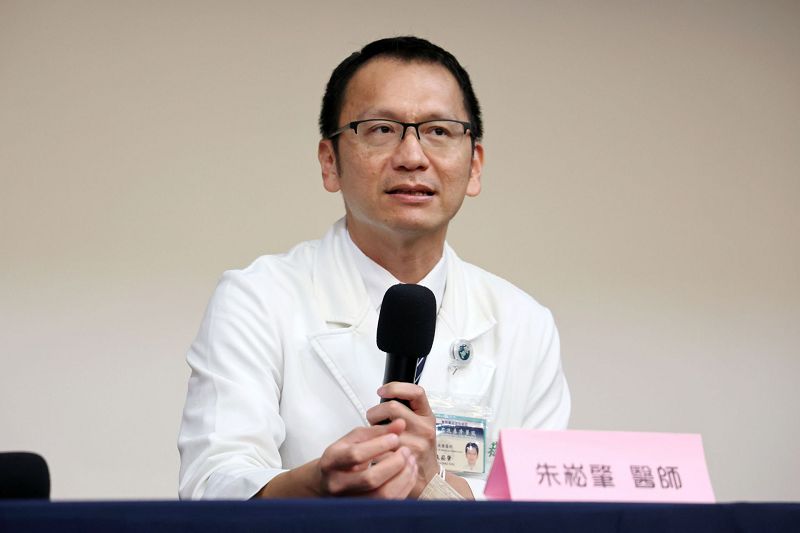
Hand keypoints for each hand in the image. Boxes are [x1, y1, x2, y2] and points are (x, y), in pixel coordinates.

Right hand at [317, 418, 416, 497]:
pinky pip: (390, 503)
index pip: (356, 455)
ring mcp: (350, 501)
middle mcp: (337, 484)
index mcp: (331, 461)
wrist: (327, 482)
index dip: (379, 446)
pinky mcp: (364, 510)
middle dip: (394, 463)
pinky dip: (404, 487)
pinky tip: (409, 473)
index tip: (395, 438)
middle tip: (406, 451)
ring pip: (382, 495)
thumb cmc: (342, 458)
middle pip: (370, 478)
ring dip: (403, 477)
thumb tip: (400, 424)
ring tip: (410, 461)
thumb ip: (378, 431)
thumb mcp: (354, 439)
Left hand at [366, 382, 438, 497]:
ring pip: (384, 429)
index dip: (396, 387)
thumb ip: (408, 411)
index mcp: (428, 416)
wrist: (428, 477)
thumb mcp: (421, 425)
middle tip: (372, 418)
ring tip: (374, 435)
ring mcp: (416, 444)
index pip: (416, 392)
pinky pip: (381, 448)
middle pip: (393, 408)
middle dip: (376, 411)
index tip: (382, 391)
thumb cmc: (421, 449)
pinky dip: (374, 449)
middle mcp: (424, 428)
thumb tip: (384, 397)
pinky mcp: (405, 459)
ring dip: (372, 431)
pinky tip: (376, 451)